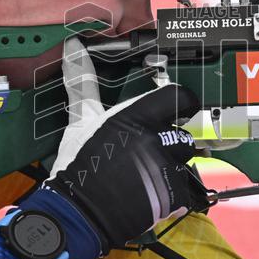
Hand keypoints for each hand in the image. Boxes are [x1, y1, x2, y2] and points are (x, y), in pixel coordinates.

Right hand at [44, 37, 206, 250]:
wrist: (76, 211)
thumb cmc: (77, 165)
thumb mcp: (80, 120)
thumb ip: (83, 83)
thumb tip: (73, 48)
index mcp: (137, 116)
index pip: (181, 97)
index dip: (183, 103)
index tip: (179, 111)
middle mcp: (155, 139)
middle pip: (184, 135)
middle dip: (171, 145)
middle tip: (149, 154)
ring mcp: (166, 168)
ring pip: (186, 163)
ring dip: (172, 169)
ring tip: (146, 176)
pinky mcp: (171, 196)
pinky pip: (186, 191)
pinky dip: (172, 195)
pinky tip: (150, 194)